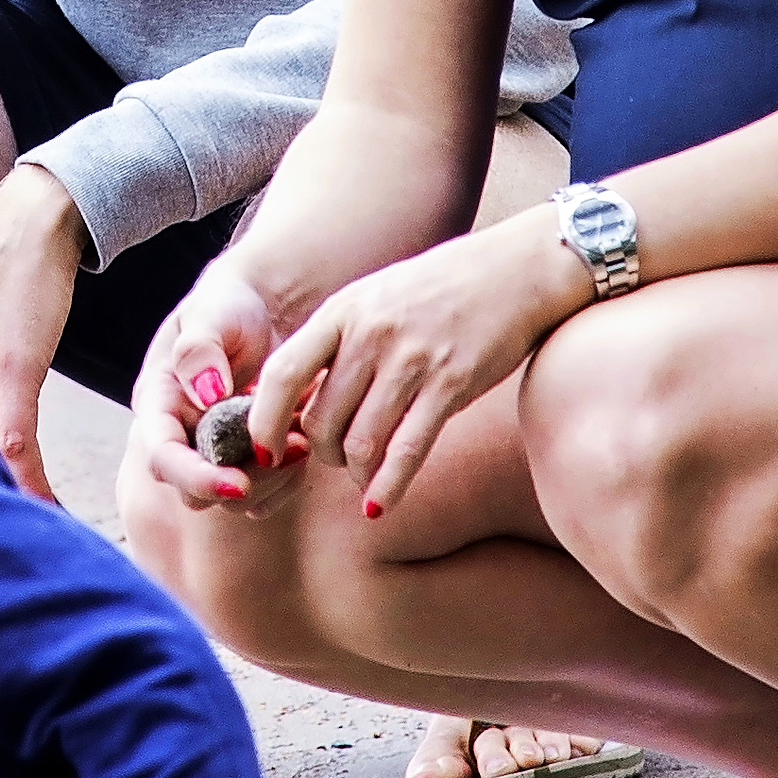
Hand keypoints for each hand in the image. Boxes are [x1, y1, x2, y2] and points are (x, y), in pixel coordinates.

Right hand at [119, 254, 281, 521]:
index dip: (196, 478)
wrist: (259, 310)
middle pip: (197, 492)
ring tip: (302, 439)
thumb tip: (207, 393)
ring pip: (236, 499)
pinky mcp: (248, 462)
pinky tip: (305, 443)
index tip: (237, 483)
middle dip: (244, 481)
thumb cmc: (226, 306)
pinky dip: (289, 477)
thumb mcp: (210, 314)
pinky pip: (266, 493)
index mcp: (158, 406)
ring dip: (273, 479)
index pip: (163, 458)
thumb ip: (200, 349)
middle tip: (291, 447)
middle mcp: (180, 438)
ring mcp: (214, 454)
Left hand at [249, 215, 583, 525]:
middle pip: (320, 420)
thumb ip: (337, 342)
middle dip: (321, 453)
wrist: (515, 270)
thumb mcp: (374, 298)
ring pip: (360, 442)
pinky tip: (377, 507)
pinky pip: (407, 450)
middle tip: (335, 459)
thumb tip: (294, 401)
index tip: (263, 449)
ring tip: (363, 475)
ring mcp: (411, 360)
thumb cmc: (438, 290)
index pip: (282, 373)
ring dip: (355, 471)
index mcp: (343, 311)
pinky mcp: (451, 385)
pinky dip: (387, 486)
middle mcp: (370, 334)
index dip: (264, 420)